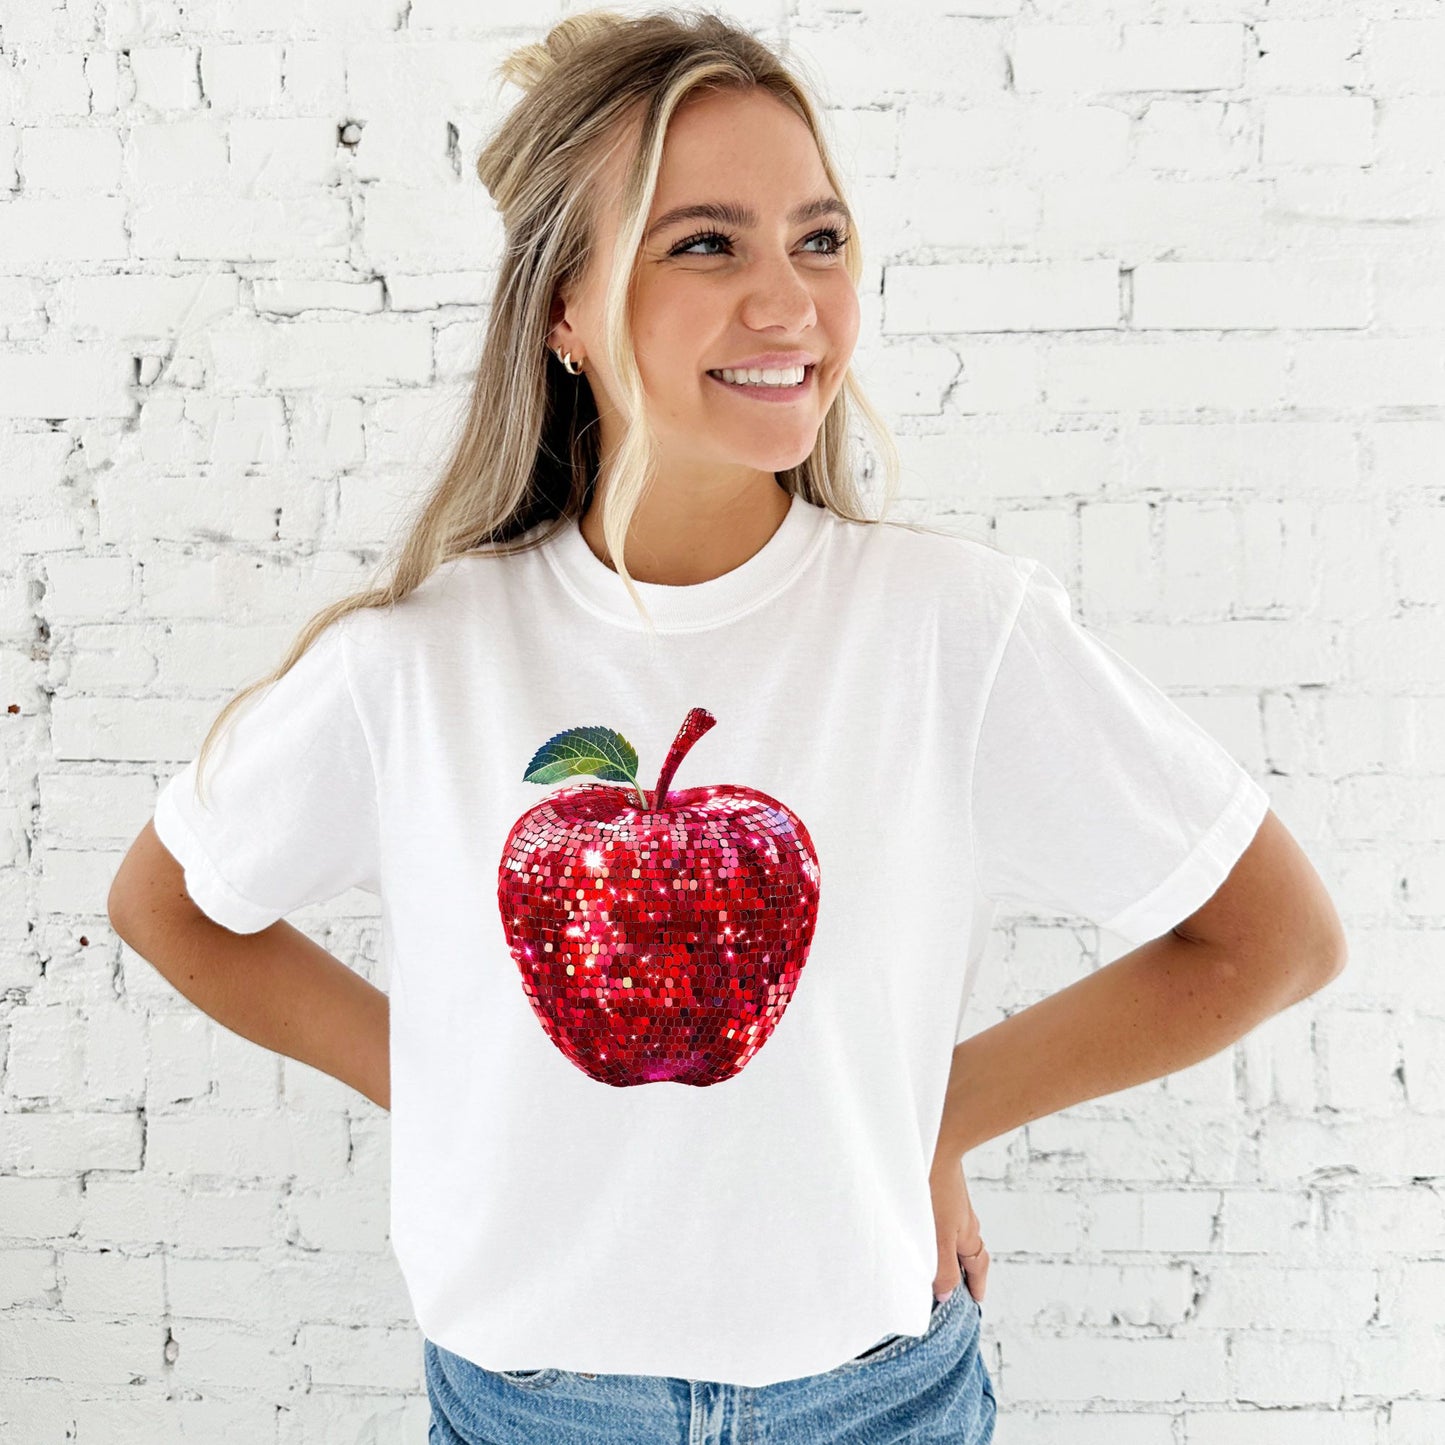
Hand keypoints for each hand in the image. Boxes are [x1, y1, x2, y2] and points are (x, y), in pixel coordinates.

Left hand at [929, 1158, 988, 1304]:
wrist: (936, 1144)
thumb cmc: (936, 1189)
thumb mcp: (938, 1238)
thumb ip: (942, 1268)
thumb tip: (946, 1295)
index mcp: (969, 1235)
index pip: (978, 1267)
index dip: (976, 1285)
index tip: (977, 1300)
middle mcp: (965, 1221)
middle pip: (969, 1252)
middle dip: (964, 1270)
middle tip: (955, 1287)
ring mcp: (955, 1205)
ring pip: (956, 1235)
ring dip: (950, 1252)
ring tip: (935, 1263)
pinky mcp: (942, 1191)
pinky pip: (945, 1220)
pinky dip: (940, 1233)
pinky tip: (924, 1231)